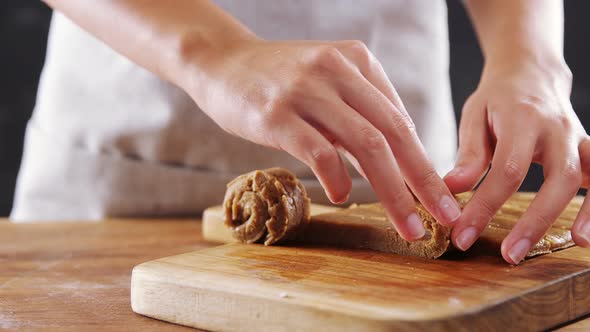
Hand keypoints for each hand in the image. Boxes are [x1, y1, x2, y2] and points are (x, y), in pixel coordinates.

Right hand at [186, 38, 462, 239]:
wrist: (221, 61)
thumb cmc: (277, 80)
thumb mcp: (325, 84)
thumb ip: (358, 116)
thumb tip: (394, 163)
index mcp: (357, 61)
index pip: (399, 120)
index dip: (423, 162)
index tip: (438, 196)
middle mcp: (337, 71)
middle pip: (393, 133)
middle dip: (423, 180)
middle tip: (444, 216)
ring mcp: (307, 90)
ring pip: (366, 144)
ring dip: (392, 191)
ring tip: (406, 225)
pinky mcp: (277, 113)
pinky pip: (319, 151)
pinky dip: (337, 178)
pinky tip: (342, 197)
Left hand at [444, 58, 589, 263]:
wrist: (531, 72)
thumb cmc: (498, 98)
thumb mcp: (474, 116)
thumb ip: (469, 154)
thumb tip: (453, 189)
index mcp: (523, 119)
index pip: (507, 170)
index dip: (485, 206)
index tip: (462, 234)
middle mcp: (558, 129)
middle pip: (558, 178)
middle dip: (535, 220)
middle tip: (509, 254)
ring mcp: (579, 139)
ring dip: (587, 212)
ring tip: (575, 243)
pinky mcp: (589, 150)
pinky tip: (586, 232)